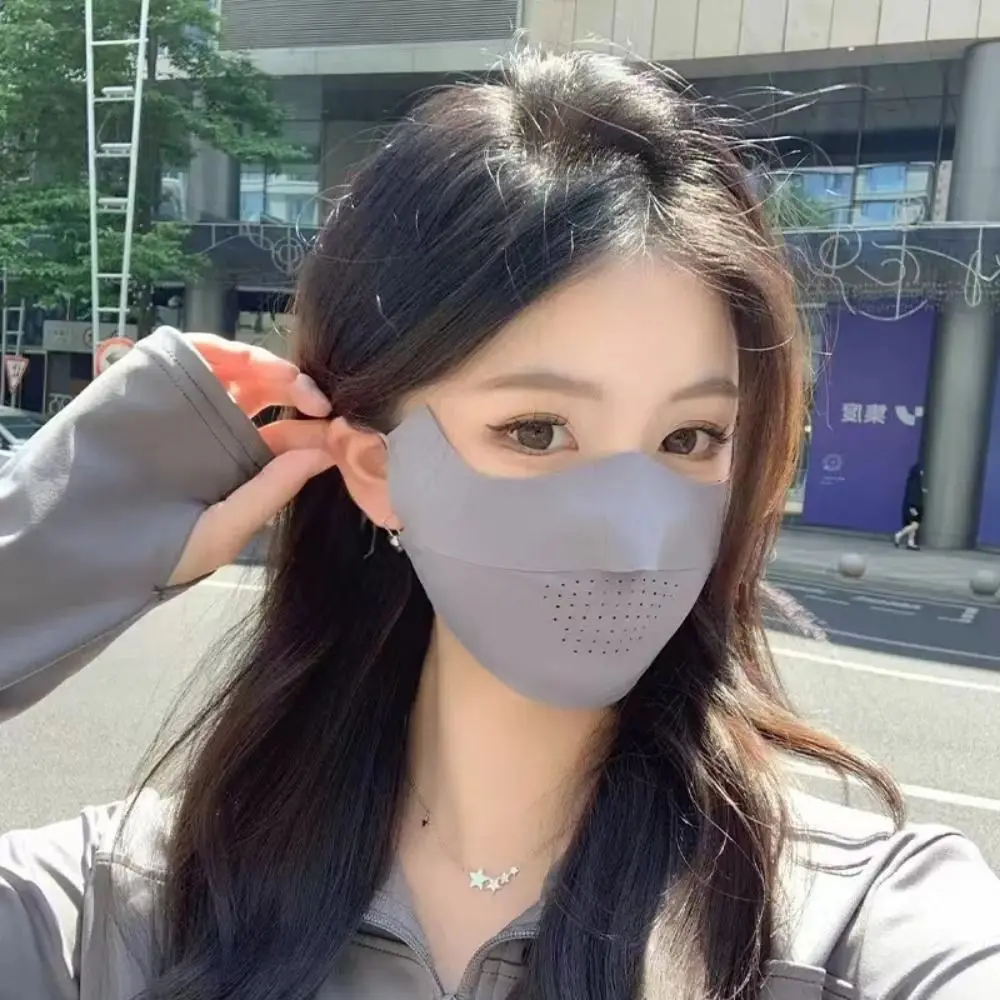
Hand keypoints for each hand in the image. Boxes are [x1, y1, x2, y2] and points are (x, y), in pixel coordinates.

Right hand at [167, 335, 335, 586]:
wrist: (83, 547)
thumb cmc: (158, 551)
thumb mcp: (225, 527)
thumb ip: (272, 491)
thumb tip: (324, 453)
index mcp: (237, 459)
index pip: (283, 431)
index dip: (310, 424)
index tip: (335, 426)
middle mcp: (215, 425)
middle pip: (264, 390)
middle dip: (294, 387)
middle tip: (317, 400)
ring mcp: (184, 400)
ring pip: (234, 366)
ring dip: (265, 364)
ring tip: (289, 380)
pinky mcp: (153, 379)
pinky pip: (193, 351)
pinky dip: (220, 348)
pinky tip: (245, 362)